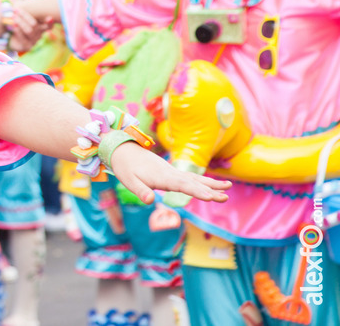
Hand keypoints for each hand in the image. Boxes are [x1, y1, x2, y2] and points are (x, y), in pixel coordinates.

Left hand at [7, 7, 52, 53]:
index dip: (50, 22)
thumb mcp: (23, 15)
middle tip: (16, 9)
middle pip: (35, 24)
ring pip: (29, 30)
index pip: (48, 24)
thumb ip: (27, 7)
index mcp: (41, 26)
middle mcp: (39, 34)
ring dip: (21, 22)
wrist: (9, 38)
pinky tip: (14, 25)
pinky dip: (18, 31)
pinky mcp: (27, 46)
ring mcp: (34, 41)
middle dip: (25, 16)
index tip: (49, 17)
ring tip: (13, 16)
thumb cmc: (19, 23)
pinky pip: (23, 38)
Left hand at [109, 142, 230, 205]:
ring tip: (228, 188)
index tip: (211, 197)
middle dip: (210, 190)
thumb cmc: (125, 167)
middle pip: (193, 182)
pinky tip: (211, 186)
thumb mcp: (128, 180)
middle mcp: (170, 173)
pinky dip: (202, 181)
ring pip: (194, 178)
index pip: (183, 186)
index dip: (197, 192)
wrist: (123, 150)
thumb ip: (140, 190)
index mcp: (162, 176)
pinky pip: (189, 177)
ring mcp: (172, 171)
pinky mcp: (170, 172)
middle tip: (226, 197)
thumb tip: (150, 201)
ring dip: (211, 184)